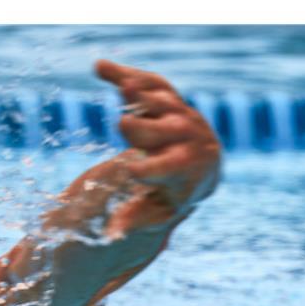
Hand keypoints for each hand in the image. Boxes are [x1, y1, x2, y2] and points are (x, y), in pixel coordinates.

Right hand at [96, 59, 220, 216]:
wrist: (205, 161)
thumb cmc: (176, 191)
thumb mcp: (159, 209)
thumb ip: (135, 218)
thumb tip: (109, 237)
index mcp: (186, 169)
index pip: (168, 169)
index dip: (150, 171)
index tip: (131, 172)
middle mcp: (187, 137)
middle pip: (163, 132)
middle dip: (145, 130)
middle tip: (123, 126)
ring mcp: (180, 113)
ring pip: (161, 101)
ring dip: (142, 94)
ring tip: (124, 87)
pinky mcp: (169, 96)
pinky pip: (151, 81)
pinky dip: (125, 73)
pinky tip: (99, 68)